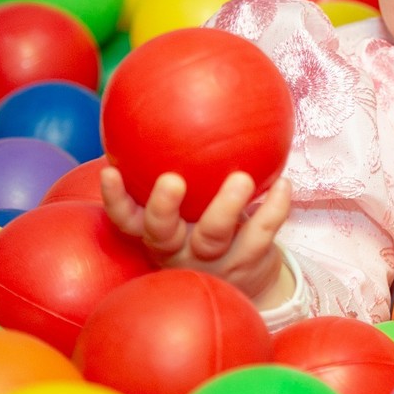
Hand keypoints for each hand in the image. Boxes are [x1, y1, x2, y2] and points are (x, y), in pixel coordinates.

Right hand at [101, 166, 294, 307]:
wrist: (250, 281)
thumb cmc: (211, 227)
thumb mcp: (192, 208)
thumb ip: (182, 171)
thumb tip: (172, 111)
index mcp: (160, 236)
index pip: (128, 221)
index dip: (116, 199)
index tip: (110, 170)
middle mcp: (180, 251)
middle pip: (163, 233)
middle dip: (162, 207)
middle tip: (171, 179)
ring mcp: (213, 261)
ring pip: (215, 236)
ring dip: (227, 206)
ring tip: (241, 179)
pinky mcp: (247, 263)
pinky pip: (262, 234)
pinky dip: (274, 208)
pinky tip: (284, 184)